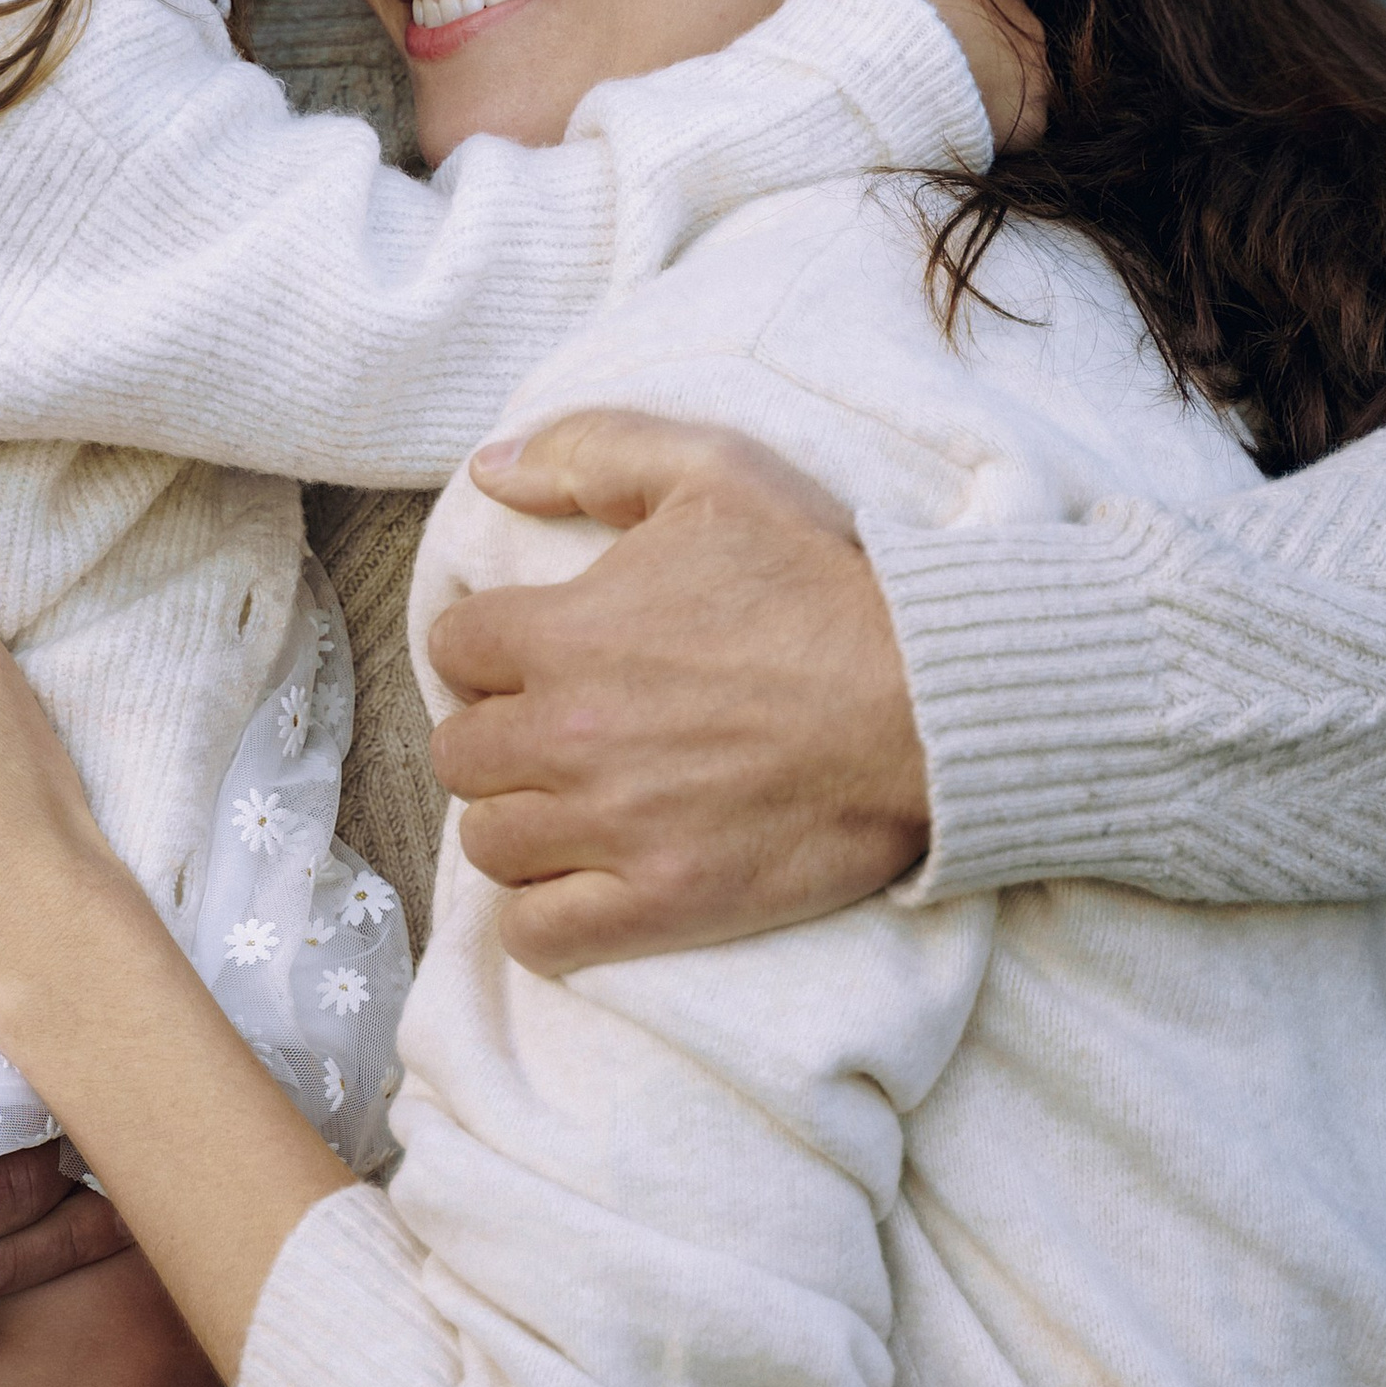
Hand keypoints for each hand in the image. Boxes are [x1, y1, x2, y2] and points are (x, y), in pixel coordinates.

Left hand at [425, 414, 930, 970]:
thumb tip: (486, 471)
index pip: (454, 649)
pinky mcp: (662, 902)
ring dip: (520, 824)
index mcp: (568, 632)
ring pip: (489, 843)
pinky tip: (579, 885)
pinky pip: (537, 935)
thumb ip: (587, 451)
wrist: (931, 701)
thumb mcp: (712, 470)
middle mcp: (573, 733)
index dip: (490, 651)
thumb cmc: (825, 581)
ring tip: (573, 806)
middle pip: (460, 753)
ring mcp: (614, 827)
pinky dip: (542, 917)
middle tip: (559, 734)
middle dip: (498, 739)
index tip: (534, 660)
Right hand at [873, 0, 1047, 148]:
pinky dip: (1007, 125)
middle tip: (944, 68)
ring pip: (1023, 82)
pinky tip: (976, 123)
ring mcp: (1036, 79)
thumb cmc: (901, 10)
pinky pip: (1028, 125)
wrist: (897, 71)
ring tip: (958, 98)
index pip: (992, 4)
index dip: (962, 19)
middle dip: (983, 53)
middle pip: (1011, 43)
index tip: (935, 32)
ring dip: (998, 88)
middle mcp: (1031, 32)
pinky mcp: (1032, 122)